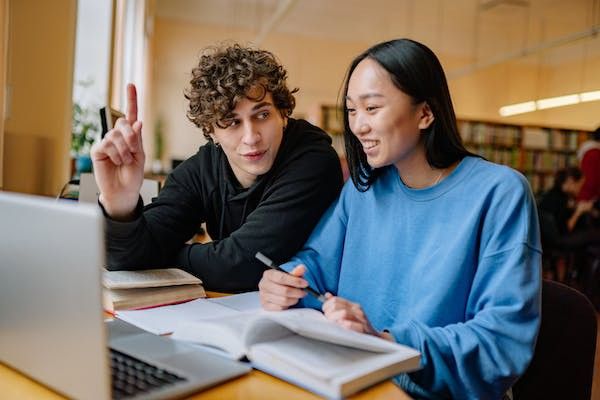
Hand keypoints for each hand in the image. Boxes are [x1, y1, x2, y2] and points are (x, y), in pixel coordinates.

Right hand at [91, 84, 144, 218]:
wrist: (124, 191)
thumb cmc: (132, 174)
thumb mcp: (140, 155)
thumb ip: (137, 139)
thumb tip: (137, 121)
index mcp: (131, 135)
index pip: (131, 114)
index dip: (131, 99)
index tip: (131, 85)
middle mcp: (118, 136)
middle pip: (123, 123)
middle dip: (131, 138)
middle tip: (133, 153)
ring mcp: (107, 142)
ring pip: (116, 135)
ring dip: (124, 151)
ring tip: (124, 162)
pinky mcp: (98, 150)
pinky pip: (107, 144)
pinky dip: (115, 154)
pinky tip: (116, 162)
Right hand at [258, 264, 308, 310]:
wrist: (276, 288)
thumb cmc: (283, 281)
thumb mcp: (289, 275)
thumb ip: (296, 272)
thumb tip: (302, 268)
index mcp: (268, 274)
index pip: (282, 278)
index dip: (295, 281)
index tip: (305, 283)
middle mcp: (264, 285)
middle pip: (284, 291)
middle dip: (297, 292)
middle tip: (304, 292)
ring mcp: (263, 296)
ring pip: (283, 300)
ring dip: (294, 299)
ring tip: (297, 296)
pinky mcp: (266, 306)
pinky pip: (280, 308)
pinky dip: (288, 305)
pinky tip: (290, 301)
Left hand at [322, 294, 391, 339]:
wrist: (375, 337)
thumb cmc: (359, 326)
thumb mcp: (349, 313)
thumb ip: (338, 304)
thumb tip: (327, 295)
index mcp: (352, 305)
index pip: (335, 300)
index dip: (326, 306)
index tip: (325, 312)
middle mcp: (357, 310)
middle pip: (336, 306)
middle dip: (329, 314)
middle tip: (329, 320)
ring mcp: (361, 319)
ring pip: (343, 313)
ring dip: (335, 319)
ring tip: (335, 324)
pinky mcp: (364, 329)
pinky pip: (352, 325)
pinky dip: (346, 325)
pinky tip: (342, 327)